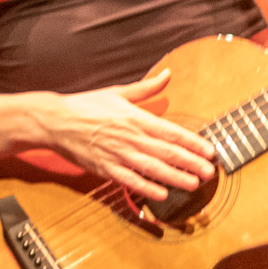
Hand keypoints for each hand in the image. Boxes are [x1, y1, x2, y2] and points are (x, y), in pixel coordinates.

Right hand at [45, 72, 216, 202]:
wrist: (57, 121)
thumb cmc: (87, 105)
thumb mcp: (118, 92)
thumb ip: (146, 88)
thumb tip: (167, 75)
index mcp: (136, 117)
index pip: (171, 132)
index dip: (192, 142)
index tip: (209, 150)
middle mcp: (131, 136)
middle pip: (167, 152)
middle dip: (191, 162)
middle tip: (210, 172)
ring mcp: (118, 154)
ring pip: (153, 168)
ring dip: (175, 177)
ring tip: (194, 184)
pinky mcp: (106, 168)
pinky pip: (130, 180)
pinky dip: (146, 188)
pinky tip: (161, 194)